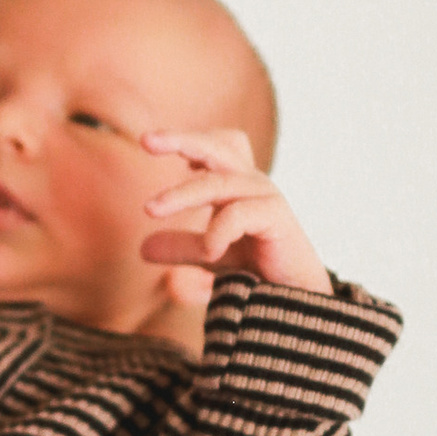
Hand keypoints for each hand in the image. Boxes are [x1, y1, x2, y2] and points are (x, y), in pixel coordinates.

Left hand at [139, 128, 328, 293]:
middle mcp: (251, 182)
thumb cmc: (257, 267)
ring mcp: (265, 196)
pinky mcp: (277, 216)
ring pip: (217, 183)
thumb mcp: (211, 254)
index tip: (150, 143)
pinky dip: (216, 231)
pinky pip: (237, 214)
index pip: (215, 146)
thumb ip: (182, 247)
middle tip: (145, 141)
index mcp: (236, 184)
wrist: (294, 295)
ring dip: (181, 194)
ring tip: (149, 210)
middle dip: (182, 140)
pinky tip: (210, 252)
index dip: (187, 140)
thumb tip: (142, 249)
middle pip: (218, 146)